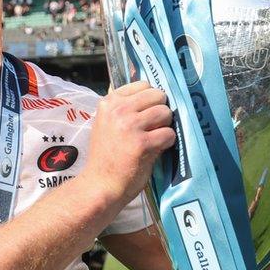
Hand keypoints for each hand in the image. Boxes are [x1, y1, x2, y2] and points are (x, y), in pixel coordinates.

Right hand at [84, 81, 175, 203]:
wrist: (100, 184)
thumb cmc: (106, 155)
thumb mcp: (106, 123)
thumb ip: (122, 106)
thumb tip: (148, 90)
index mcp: (109, 102)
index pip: (143, 85)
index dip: (150, 99)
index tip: (146, 113)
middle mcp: (118, 110)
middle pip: (157, 96)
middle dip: (160, 111)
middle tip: (153, 127)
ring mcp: (130, 126)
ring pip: (165, 112)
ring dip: (165, 126)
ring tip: (154, 138)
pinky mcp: (142, 144)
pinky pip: (169, 133)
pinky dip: (167, 142)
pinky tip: (156, 149)